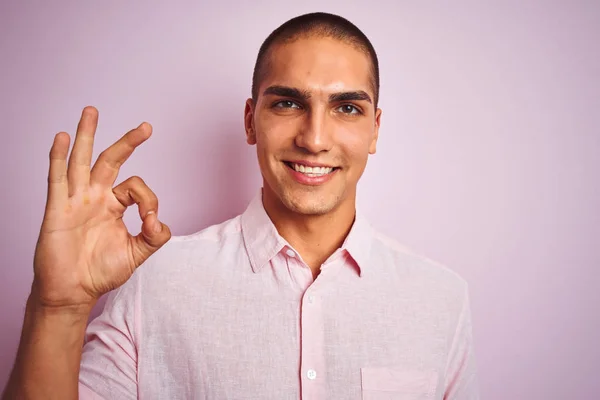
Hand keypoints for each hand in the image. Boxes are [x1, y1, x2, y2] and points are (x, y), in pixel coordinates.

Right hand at [32, 106, 170, 309]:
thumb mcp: (137, 253)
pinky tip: (62, 138)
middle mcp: (96, 197)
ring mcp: (76, 200)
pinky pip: (57, 179)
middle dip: (127, 142)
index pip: (136, 187)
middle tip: (146, 127)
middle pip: (111, 160)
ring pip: (81, 161)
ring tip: (91, 111)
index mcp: (114, 205)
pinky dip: (59, 157)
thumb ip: (154, 236)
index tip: (150, 220)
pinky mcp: (57, 209)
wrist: (74, 291)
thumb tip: (158, 219)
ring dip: (86, 135)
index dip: (148, 199)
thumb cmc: (101, 271)